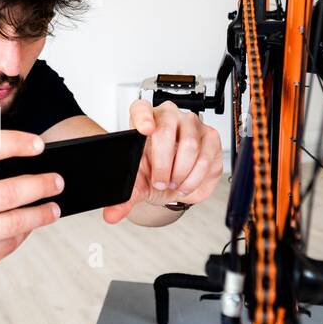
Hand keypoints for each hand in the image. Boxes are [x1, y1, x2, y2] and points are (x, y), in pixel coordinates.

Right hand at [0, 130, 63, 296]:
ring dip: (39, 214)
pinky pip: (4, 247)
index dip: (13, 143)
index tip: (38, 146)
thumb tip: (15, 157)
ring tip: (53, 208)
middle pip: (3, 192)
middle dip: (39, 185)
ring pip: (10, 224)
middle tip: (56, 181)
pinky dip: (22, 235)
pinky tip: (29, 227)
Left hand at [103, 100, 222, 223]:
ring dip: (180, 173)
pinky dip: (194, 177)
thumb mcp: (137, 186)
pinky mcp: (211, 137)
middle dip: (163, 164)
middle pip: (166, 131)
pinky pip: (205, 157)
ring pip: (189, 146)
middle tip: (160, 182)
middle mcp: (169, 117)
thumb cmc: (154, 173)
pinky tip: (186, 184)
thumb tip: (111, 215)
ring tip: (173, 184)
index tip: (144, 130)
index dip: (143, 117)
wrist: (174, 183)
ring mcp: (192, 124)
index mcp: (144, 120)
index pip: (141, 108)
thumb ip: (123, 199)